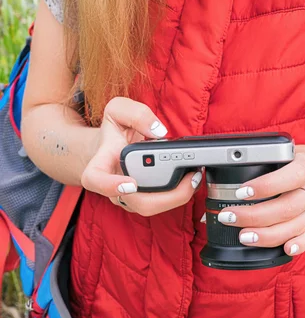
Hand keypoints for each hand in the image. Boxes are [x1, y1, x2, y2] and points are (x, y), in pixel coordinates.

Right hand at [81, 97, 202, 215]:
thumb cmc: (114, 130)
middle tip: (188, 177)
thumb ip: (136, 114)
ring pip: (151, 207)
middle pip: (137, 203)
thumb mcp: (118, 110)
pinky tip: (191, 178)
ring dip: (177, 197)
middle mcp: (113, 186)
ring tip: (194, 175)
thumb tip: (158, 131)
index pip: (96, 179)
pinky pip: (160, 204)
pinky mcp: (143, 199)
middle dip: (167, 196)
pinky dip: (179, 194)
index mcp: (101, 163)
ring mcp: (128, 197)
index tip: (131, 184)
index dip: (110, 186)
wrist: (112, 145)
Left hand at [216, 148, 304, 255]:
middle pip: (288, 206)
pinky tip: (284, 249)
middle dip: (256, 216)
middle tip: (231, 217)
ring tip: (244, 236)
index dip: (266, 186)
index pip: (291, 176)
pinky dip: (297, 244)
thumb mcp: (283, 154)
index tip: (241, 193)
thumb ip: (260, 163)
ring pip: (296, 225)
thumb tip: (221, 179)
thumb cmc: (295, 161)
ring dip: (268, 234)